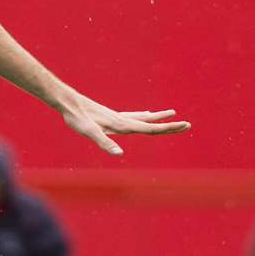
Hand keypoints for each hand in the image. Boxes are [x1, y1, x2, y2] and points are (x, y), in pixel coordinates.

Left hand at [59, 94, 189, 155]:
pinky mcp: (110, 116)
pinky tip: (143, 114)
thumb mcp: (89, 132)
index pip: (150, 129)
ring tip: (170, 112)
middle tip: (187, 124)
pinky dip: (142, 116)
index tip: (185, 125)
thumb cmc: (77, 117)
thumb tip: (119, 154)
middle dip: (169, 125)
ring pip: (142, 118)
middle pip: (150, 123)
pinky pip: (131, 116)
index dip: (169, 128)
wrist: (68, 101)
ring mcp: (117, 117)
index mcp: (122, 125)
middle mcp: (122, 120)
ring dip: (157, 117)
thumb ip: (103, 142)